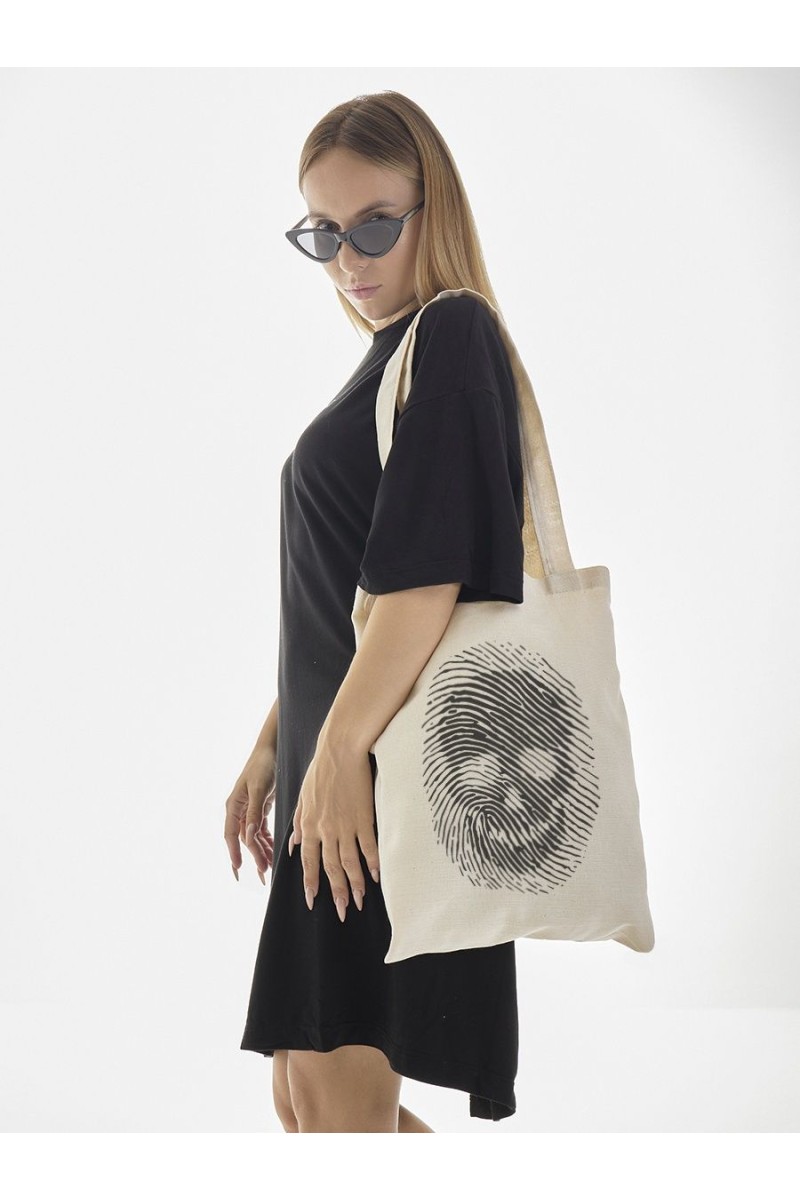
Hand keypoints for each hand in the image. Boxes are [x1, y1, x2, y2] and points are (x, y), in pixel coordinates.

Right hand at [224, 745, 275, 883]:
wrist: (272, 749)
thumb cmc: (263, 765)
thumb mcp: (259, 788)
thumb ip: (255, 812)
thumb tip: (248, 835)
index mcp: (234, 806)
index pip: (231, 835)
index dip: (234, 852)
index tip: (240, 869)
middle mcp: (239, 810)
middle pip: (244, 839)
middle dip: (253, 856)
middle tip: (263, 874)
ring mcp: (249, 810)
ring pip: (253, 837)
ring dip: (261, 851)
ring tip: (271, 866)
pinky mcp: (260, 808)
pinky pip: (261, 830)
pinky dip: (267, 841)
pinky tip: (273, 851)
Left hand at [289, 737, 378, 921]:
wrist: (340, 747)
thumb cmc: (321, 768)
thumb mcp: (303, 795)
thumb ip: (298, 822)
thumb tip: (294, 844)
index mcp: (309, 824)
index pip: (309, 861)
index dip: (311, 883)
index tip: (312, 902)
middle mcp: (325, 829)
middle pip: (330, 868)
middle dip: (335, 893)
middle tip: (340, 913)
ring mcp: (345, 824)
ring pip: (349, 862)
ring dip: (354, 885)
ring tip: (358, 903)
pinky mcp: (364, 816)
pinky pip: (369, 846)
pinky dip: (373, 863)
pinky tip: (377, 877)